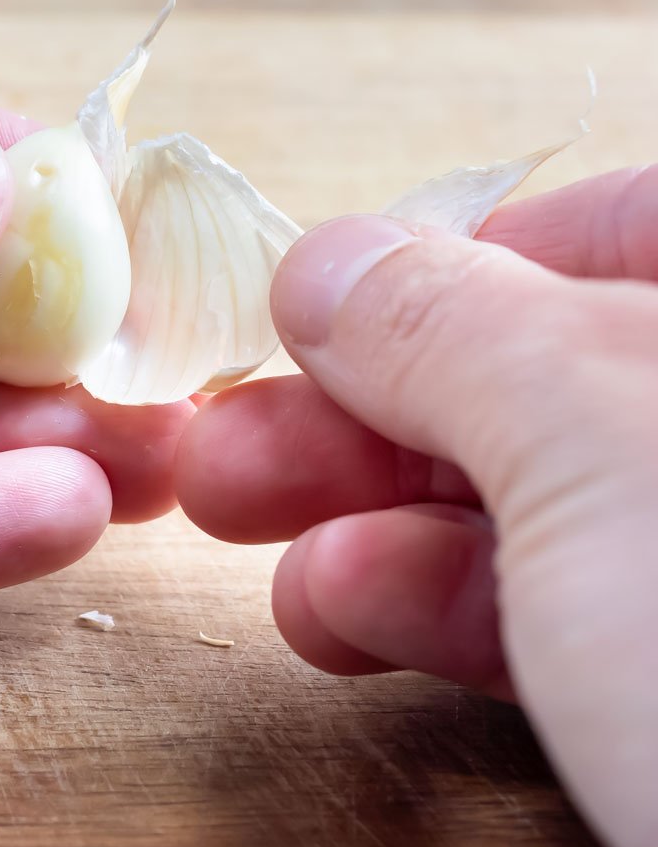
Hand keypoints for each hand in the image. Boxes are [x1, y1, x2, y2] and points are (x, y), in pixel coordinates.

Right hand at [177, 169, 657, 846]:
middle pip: (559, 376)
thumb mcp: (599, 444)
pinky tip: (348, 615)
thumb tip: (338, 266)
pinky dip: (448, 612)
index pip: (612, 229)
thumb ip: (455, 330)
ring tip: (256, 541)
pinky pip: (578, 617)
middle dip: (372, 411)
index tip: (311, 319)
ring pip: (556, 508)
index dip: (439, 267)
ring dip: (381, 520)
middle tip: (234, 445)